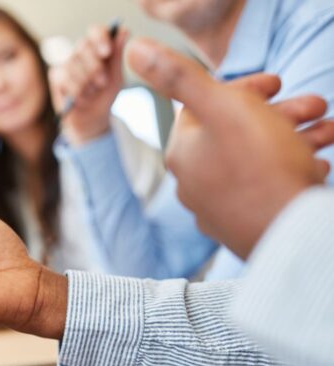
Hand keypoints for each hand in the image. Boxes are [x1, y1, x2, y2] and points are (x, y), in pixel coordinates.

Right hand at [49, 24, 128, 144]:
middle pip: (82, 46)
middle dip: (94, 66)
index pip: (95, 31)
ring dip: (86, 83)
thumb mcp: (116, 77)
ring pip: (73, 65)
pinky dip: (75, 91)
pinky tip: (81, 99)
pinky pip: (64, 78)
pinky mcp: (56, 76)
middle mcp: (80, 52)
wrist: (91, 119)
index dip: (99, 38)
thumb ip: (117, 55)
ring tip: (92, 94)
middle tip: (102, 82)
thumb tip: (124, 30)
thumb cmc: (104, 95)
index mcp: (97, 47)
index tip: (106, 52)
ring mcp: (66, 63)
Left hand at [126, 38, 333, 257]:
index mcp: (183, 153)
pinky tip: (317, 167)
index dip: (243, 88)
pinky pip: (268, 189)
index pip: (205, 107)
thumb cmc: (259, 167)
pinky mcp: (243, 227)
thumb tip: (135, 50)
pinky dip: (294, 170)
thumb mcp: (224, 107)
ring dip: (296, 138)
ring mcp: (218, 208)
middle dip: (280, 113)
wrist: (289, 233)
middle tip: (315, 105)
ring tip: (329, 130)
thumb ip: (181, 77)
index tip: (276, 83)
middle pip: (235, 133)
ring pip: (257, 160)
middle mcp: (193, 183)